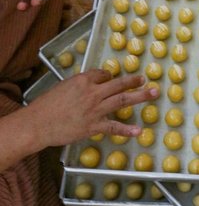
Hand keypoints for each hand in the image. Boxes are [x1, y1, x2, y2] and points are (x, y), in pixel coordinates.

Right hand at [30, 69, 159, 147]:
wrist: (38, 124)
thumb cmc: (46, 105)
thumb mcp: (63, 87)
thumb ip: (79, 85)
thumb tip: (91, 84)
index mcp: (83, 80)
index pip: (103, 74)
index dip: (109, 76)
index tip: (112, 78)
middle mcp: (92, 92)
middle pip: (118, 84)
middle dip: (134, 81)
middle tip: (145, 79)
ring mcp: (95, 110)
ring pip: (122, 100)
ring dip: (139, 96)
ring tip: (153, 93)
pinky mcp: (93, 126)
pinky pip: (114, 127)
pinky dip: (127, 130)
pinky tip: (138, 131)